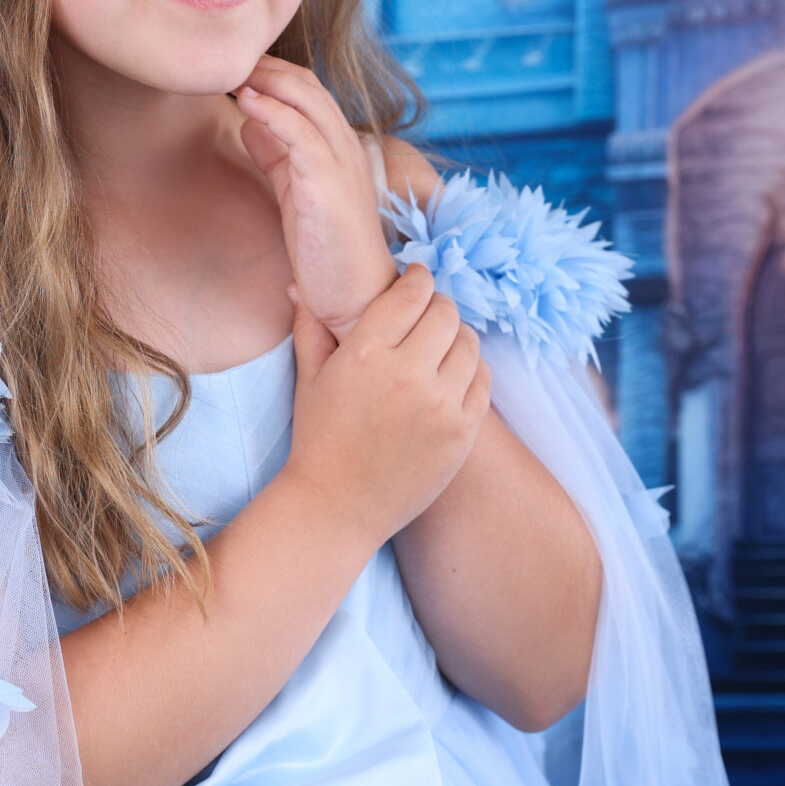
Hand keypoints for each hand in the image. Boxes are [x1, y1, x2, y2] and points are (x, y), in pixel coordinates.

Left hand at [234, 55, 396, 339]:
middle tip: (226, 58)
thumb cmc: (326, 250)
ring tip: (232, 71)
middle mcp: (346, 147)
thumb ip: (276, 156)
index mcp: (338, 148)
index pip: (308, 91)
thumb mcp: (295, 192)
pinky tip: (247, 101)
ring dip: (267, 81)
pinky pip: (302, 134)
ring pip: (307, 101)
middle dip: (266, 66)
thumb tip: (249, 122)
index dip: (271, 73)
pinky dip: (274, 112)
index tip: (234, 65)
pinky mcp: (329, 185)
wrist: (355, 298)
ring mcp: (341, 164)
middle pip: (307, 86)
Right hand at [284, 262, 491, 550]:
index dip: (417, 278)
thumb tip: (302, 286)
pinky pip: (483, 381)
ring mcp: (440, 405)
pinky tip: (451, 377)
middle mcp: (407, 374)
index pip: (411, 292)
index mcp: (365, 353)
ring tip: (441, 345)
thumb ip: (311, 326)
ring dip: (457, 337)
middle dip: (437, 306)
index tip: (416, 279)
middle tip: (427, 313)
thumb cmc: (319, 439)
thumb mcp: (308, 378)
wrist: (338, 507)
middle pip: (446, 312)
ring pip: (470, 343)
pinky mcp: (463, 432)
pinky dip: (471, 371)